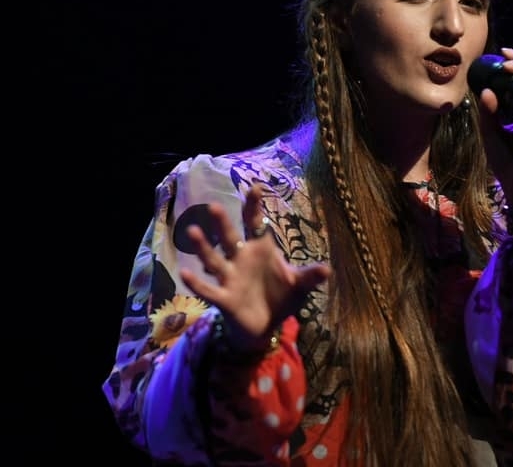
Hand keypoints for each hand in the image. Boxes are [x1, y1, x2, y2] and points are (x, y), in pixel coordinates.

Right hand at [179, 185, 331, 352]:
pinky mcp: (225, 299)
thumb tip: (327, 270)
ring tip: (192, 231)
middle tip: (214, 206)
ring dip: (203, 247)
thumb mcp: (298, 285)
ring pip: (214, 260)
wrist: (267, 325)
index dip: (254, 207)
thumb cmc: (281, 297)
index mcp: (260, 250)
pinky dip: (197, 283)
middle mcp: (241, 259)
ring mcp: (231, 278)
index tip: (254, 187)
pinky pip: (209, 290)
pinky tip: (185, 273)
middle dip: (223, 224)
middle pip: (231, 238)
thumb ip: (309, 276)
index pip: (255, 224)